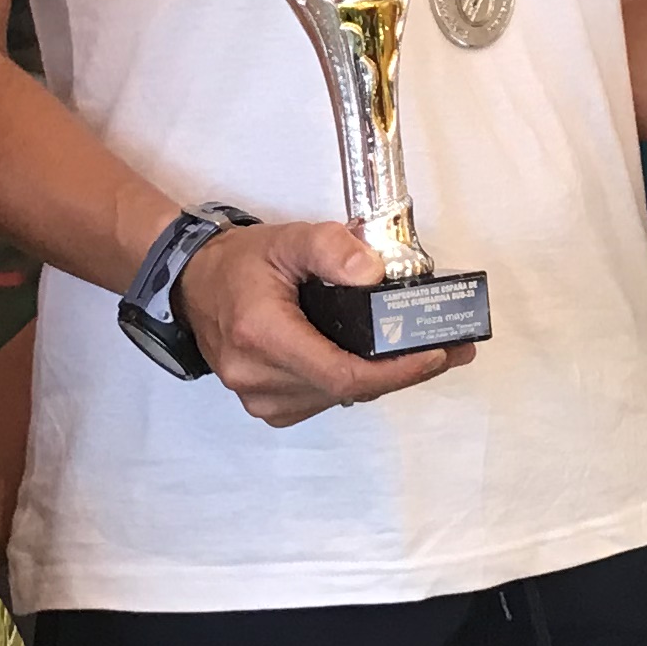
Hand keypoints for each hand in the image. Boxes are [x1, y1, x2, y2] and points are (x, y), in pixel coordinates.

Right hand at [174, 220, 471, 427]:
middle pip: (349, 389)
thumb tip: (373, 272)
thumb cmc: (239, 264)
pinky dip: (353, 382)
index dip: (396, 371)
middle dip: (404, 371)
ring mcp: (260, 400)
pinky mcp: (267, 407)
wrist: (194, 286)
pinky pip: (323, 400)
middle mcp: (257, 378)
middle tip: (452, 349)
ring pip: (339, 398)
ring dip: (382, 378)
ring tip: (422, 350)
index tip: (438, 354)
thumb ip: (330, 248)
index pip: (343, 374)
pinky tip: (376, 360)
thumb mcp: (285, 239)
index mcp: (261, 337)